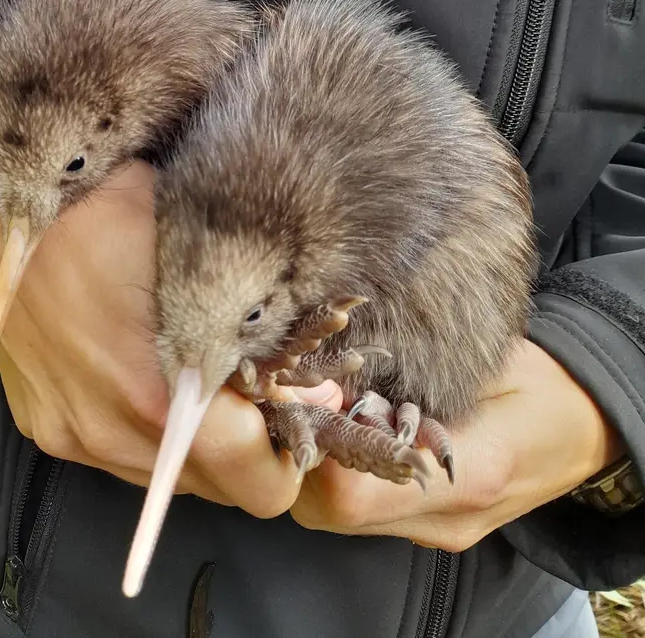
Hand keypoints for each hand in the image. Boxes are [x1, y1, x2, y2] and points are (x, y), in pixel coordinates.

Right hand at [0, 161, 342, 515]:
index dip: (291, 449)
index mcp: (158, 393)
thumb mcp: (202, 250)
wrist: (3, 210)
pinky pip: (124, 456)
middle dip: (252, 449)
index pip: (257, 479)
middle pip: (218, 488)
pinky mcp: (48, 427)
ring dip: (202, 446)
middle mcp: (111, 432)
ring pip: (170, 480)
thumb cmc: (110, 212)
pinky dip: (154, 434)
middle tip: (262, 392)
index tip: (299, 405)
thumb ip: (259, 331)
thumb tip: (314, 380)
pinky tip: (154, 378)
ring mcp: (74, 434)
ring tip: (209, 383)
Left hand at [290, 340, 622, 549]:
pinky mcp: (430, 525)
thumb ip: (414, 372)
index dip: (315, 443)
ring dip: (315, 458)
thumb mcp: (486, 360)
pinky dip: (338, 468)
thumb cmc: (538, 379)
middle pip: (330, 510)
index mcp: (472, 472)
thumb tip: (333, 369)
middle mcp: (447, 517)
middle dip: (303, 448)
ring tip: (321, 400)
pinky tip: (346, 421)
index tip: (308, 389)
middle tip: (301, 390)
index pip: (353, 494)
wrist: (587, 423)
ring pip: (335, 515)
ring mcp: (437, 529)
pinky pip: (361, 510)